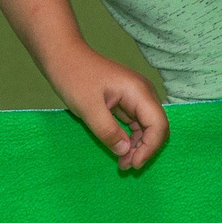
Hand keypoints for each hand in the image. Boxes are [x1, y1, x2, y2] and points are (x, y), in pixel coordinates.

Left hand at [52, 44, 167, 170]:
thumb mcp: (88, 108)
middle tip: (126, 166)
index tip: (133, 164)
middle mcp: (143, 93)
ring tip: (122, 162)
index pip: (158, 124)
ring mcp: (136, 96)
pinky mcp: (126, 100)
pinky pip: (136, 123)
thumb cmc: (74, 78)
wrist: (63, 56)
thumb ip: (108, 131)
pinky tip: (120, 149)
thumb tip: (125, 151)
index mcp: (138, 92)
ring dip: (138, 146)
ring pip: (147, 127)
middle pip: (157, 126)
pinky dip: (130, 138)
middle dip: (145, 149)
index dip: (150, 147)